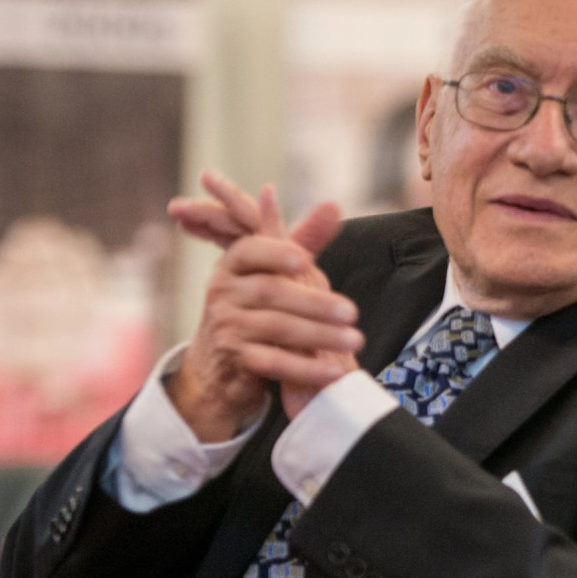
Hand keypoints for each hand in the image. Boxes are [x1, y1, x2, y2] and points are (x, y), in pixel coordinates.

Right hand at [166, 179, 356, 437]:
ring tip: (355, 339)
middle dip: (314, 303)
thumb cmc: (257, 308)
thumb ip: (304, 240)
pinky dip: (305, 368)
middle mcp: (224, 292)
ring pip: (276, 327)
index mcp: (234, 265)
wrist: (221, 365)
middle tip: (352, 312)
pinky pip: (273, 363)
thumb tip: (333, 205)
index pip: (250, 250)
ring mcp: (227, 326)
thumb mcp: (275, 271)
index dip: (277, 252)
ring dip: (319, 334)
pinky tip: (334, 371)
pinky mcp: (235, 359)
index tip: (305, 260)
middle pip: (271, 292)